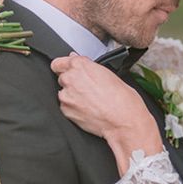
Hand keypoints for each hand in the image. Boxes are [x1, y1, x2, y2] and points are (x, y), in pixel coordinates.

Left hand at [51, 54, 161, 171]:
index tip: (68, 70)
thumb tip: (81, 64)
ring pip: (63, 93)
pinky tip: (88, 109)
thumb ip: (89, 67)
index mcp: (80, 65)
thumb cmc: (122, 99)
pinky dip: (74, 108)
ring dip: (73, 96)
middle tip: (87, 89)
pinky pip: (66, 106)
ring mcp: (66, 96)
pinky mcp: (66, 110)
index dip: (64, 67)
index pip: (59, 62)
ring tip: (90, 101)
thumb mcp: (109, 75)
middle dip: (72, 82)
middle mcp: (70, 79)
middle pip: (62, 77)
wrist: (123, 121)